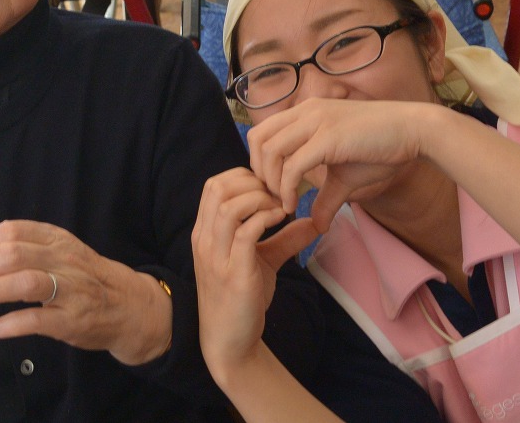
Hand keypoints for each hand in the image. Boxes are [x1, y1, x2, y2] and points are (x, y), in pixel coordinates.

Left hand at [0, 220, 171, 364]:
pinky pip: (38, 318)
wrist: (129, 306)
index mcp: (55, 239)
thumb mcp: (52, 252)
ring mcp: (71, 289)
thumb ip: (10, 243)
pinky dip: (11, 323)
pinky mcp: (74, 319)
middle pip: (13, 253)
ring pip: (24, 282)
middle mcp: (64, 258)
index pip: (12, 230)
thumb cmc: (84, 278)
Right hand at [192, 168, 317, 376]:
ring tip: (279, 208)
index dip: (244, 177)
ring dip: (259, 199)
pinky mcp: (233, 274)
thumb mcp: (264, 261)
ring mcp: (216, 256)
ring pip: (228, 206)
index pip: (214, 185)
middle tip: (277, 196)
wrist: (230, 341)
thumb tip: (314, 221)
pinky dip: (264, 219)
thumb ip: (285, 238)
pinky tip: (280, 220)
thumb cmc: (242, 298)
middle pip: (218, 188)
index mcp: (205, 232)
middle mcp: (204, 240)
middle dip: (252, 182)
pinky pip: (245, 232)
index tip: (270, 189)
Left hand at [248, 98, 427, 229]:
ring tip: (282, 204)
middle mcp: (305, 112)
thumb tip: (317, 226)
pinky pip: (292, 166)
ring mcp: (315, 122)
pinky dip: (286, 188)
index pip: (260, 132)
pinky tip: (293, 204)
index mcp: (305, 113)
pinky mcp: (327, 137)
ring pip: (270, 151)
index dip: (257, 162)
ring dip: (270, 183)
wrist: (414, 131)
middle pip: (257, 140)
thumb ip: (326, 197)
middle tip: (270, 198)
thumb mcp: (345, 177)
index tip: (270, 189)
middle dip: (257, 173)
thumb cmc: (381, 149)